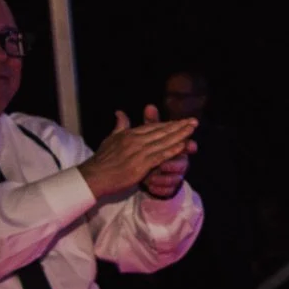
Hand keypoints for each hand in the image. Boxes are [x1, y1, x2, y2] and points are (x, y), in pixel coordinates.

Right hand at [80, 108, 197, 199]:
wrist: (95, 176)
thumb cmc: (102, 160)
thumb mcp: (110, 139)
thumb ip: (120, 126)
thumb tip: (120, 112)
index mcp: (129, 134)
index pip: (153, 126)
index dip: (169, 124)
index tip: (181, 121)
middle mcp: (135, 140)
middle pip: (161, 131)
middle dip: (179, 126)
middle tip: (194, 121)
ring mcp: (138, 152)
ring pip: (163, 141)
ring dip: (180, 135)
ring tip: (192, 129)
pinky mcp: (141, 164)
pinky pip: (160, 155)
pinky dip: (172, 150)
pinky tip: (182, 145)